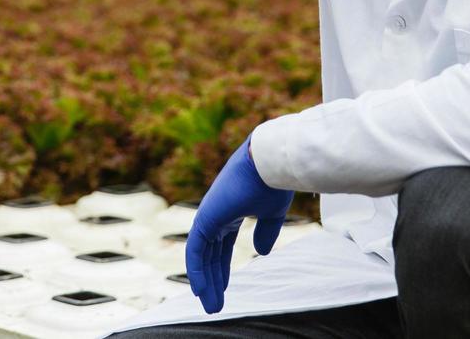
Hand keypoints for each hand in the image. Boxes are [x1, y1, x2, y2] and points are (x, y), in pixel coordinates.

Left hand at [185, 136, 293, 313]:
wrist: (270, 163)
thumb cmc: (274, 182)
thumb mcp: (272, 214)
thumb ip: (265, 232)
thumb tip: (261, 252)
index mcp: (231, 211)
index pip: (222, 245)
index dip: (222, 267)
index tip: (223, 287)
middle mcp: (217, 214)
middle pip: (211, 254)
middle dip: (213, 280)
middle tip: (214, 304)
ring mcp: (209, 215)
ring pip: (202, 256)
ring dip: (205, 281)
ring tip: (210, 305)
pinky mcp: (205, 218)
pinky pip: (195, 250)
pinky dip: (196, 270)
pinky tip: (199, 289)